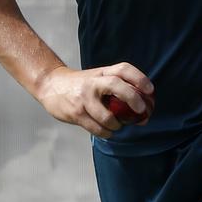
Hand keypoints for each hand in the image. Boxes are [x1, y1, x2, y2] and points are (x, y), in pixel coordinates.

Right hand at [35, 63, 153, 137]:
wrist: (50, 85)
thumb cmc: (80, 84)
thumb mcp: (97, 77)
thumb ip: (115, 86)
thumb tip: (141, 106)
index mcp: (102, 72)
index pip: (123, 69)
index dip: (139, 78)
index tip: (150, 90)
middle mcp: (94, 82)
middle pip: (118, 85)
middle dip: (133, 99)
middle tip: (141, 111)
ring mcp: (84, 98)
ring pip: (107, 115)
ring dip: (117, 125)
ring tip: (118, 126)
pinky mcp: (76, 113)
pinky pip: (96, 128)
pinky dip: (106, 133)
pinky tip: (108, 132)